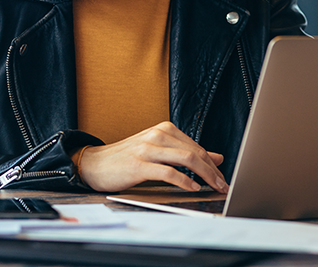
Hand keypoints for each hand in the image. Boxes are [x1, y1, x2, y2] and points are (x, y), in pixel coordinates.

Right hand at [74, 121, 228, 192]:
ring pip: (186, 159)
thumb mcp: (159, 151)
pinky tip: (192, 187)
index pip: (197, 146)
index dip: (213, 164)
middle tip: (223, 185)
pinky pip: (168, 172)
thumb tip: (216, 157)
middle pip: (195, 152)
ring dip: (204, 175)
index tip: (222, 178)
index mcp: (164, 129)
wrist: (95, 163)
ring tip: (213, 187)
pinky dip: (184, 181)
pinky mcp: (139, 165)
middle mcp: (158, 135)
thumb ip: (186, 152)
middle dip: (213, 171)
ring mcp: (148, 148)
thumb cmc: (127, 158)